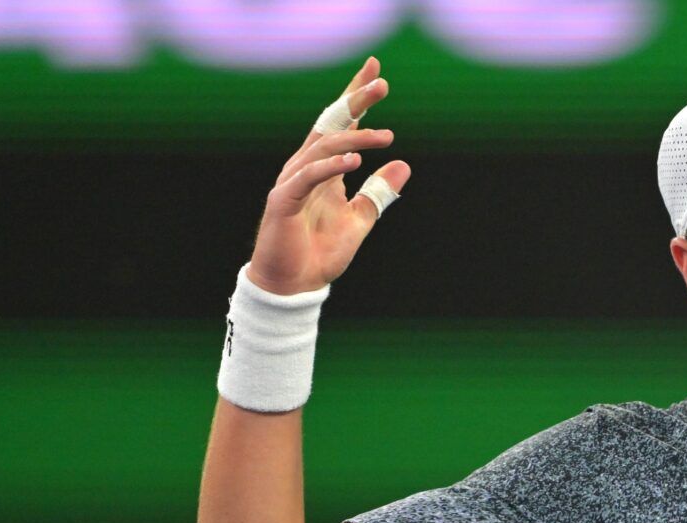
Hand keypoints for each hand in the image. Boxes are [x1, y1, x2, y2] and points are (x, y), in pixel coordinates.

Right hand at [248, 55, 409, 295]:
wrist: (293, 285)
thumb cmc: (320, 253)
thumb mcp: (360, 221)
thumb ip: (378, 193)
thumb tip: (404, 165)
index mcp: (324, 169)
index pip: (341, 124)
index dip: (357, 98)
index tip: (377, 73)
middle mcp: (306, 167)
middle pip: (331, 124)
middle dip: (355, 101)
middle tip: (383, 83)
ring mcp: (292, 181)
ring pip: (323, 147)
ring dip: (355, 138)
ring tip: (387, 136)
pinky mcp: (283, 200)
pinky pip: (308, 177)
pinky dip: (331, 167)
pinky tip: (354, 161)